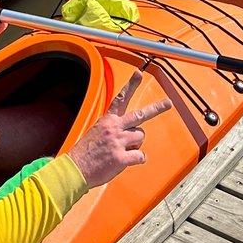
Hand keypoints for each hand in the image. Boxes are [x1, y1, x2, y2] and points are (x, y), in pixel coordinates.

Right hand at [67, 71, 171, 188]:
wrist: (75, 169)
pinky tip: (128, 160)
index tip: (139, 73)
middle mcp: (114, 128)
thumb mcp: (96, 133)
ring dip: (136, 144)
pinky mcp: (121, 157)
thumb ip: (113, 130)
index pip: (121, 99)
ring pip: (141, 137)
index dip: (131, 85)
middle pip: (140, 115)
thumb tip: (130, 133)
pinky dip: (138, 159)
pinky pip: (140, 156)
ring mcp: (118, 142)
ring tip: (123, 150)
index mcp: (107, 121)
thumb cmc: (84, 154)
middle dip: (156, 108)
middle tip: (168, 103)